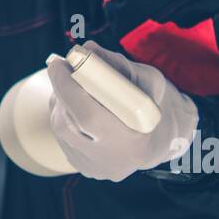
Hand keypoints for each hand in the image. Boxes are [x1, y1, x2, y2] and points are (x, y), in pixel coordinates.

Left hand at [47, 42, 198, 181]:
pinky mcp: (84, 168)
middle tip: (60, 65)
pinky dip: (64, 115)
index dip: (69, 88)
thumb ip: (117, 65)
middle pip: (69, 124)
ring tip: (74, 84)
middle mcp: (112, 163)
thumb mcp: (147, 80)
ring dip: (62, 101)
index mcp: (133, 144)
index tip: (61, 63)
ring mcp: (95, 169)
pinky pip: (63, 137)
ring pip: (62, 130)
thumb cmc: (153, 105)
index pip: (89, 116)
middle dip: (61, 89)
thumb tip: (88, 49)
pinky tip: (75, 104)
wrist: (159, 141)